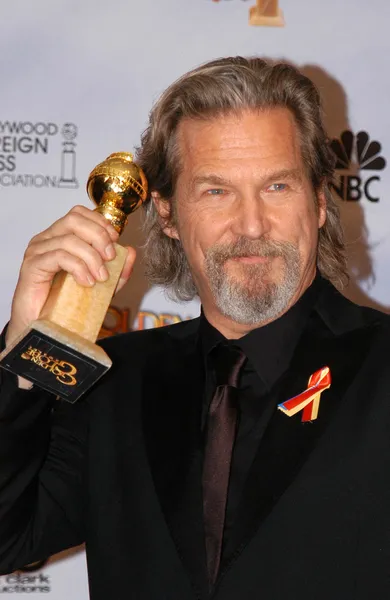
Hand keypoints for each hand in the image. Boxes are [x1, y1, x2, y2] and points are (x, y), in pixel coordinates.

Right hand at [6, 205, 135, 347]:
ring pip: (69, 239)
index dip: (100, 223)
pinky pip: (59, 256)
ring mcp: (38, 251)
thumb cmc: (67, 303)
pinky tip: (86, 282)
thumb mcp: (102, 286)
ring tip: (100, 278)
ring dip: (91, 258)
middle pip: (74, 220)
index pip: (79, 214)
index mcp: (60, 237)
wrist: (44, 326)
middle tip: (110, 259)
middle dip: (98, 237)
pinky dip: (78, 267)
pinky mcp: (33, 265)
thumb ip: (118, 270)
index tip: (115, 241)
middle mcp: (47, 239)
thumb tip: (131, 251)